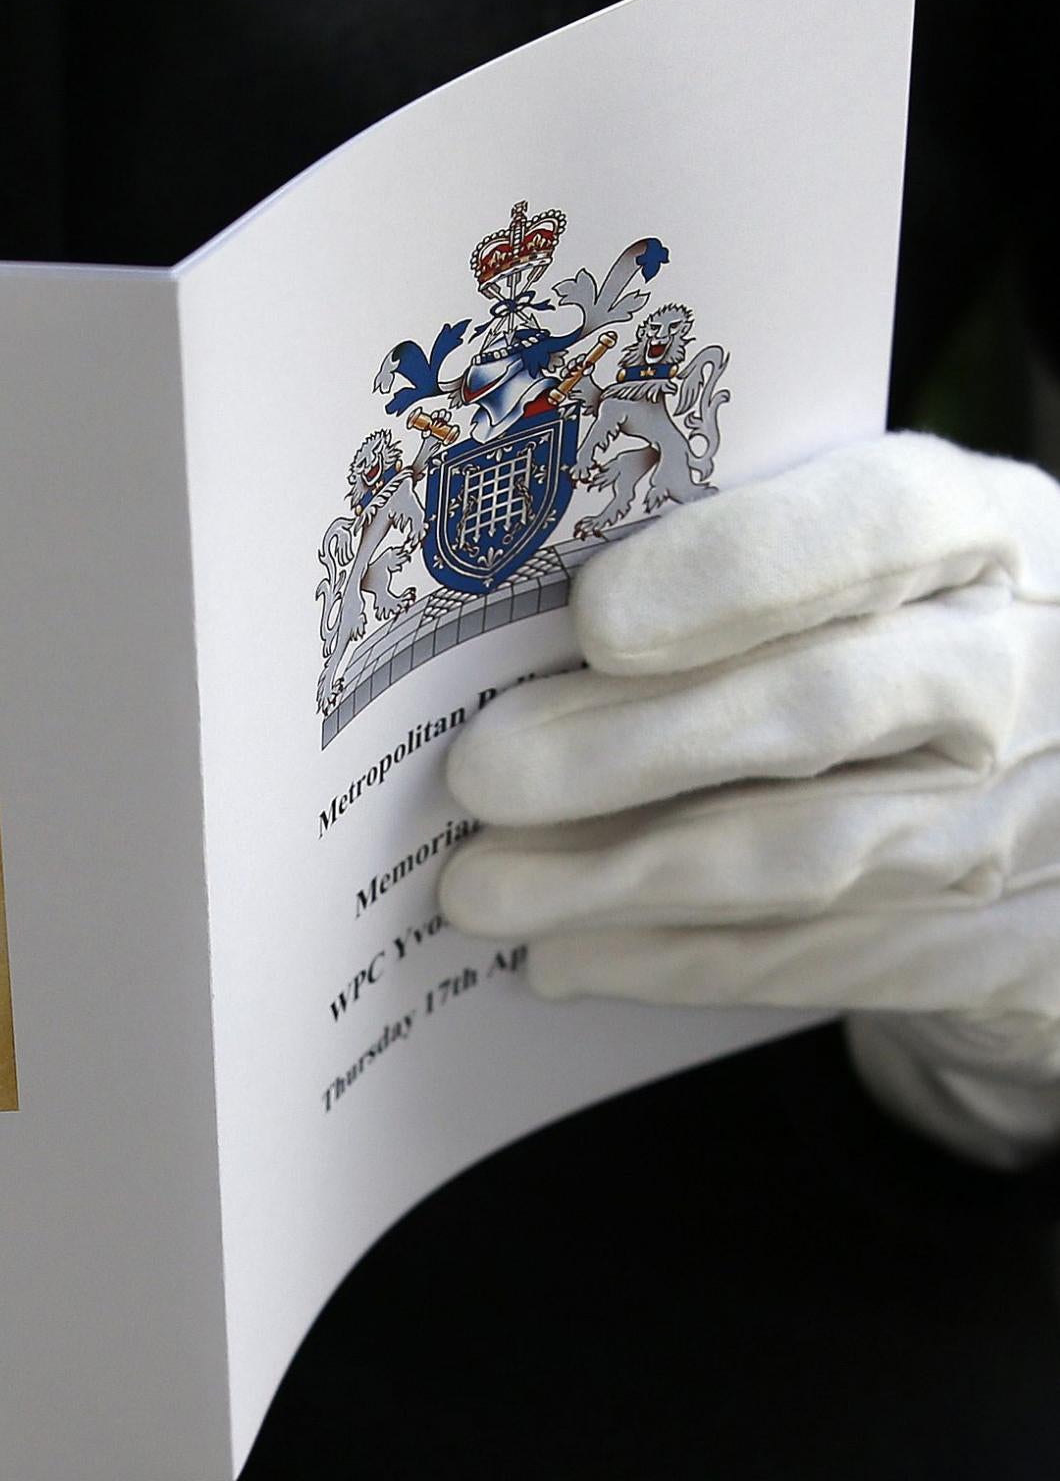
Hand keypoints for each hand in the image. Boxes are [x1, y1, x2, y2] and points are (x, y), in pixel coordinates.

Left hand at [438, 432, 1059, 1164]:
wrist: (1056, 802)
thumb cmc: (901, 653)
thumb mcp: (868, 578)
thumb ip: (745, 578)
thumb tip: (517, 638)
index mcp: (996, 536)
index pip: (889, 517)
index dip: (740, 567)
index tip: (594, 618)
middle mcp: (1027, 669)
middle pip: (821, 706)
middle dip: (627, 747)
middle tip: (479, 772)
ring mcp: (1030, 816)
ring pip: (806, 854)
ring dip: (622, 876)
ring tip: (479, 887)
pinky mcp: (1007, 949)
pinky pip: (824, 961)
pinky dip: (679, 963)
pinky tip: (563, 957)